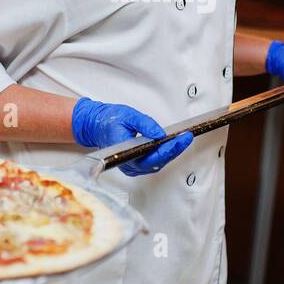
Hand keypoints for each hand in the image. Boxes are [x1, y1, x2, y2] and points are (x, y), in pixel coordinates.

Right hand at [72, 98, 193, 176]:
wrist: (97, 126)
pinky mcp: (136, 165)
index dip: (168, 149)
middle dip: (174, 150)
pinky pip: (153, 163)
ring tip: (183, 140)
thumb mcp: (127, 116)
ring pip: (157, 164)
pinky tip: (173, 145)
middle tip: (186, 138)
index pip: (150, 156)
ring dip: (171, 153)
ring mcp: (132, 167)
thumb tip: (160, 134)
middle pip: (156, 162)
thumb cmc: (108, 121)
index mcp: (123, 153)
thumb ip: (144, 124)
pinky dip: (165, 154)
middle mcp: (128, 164)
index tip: (180, 139)